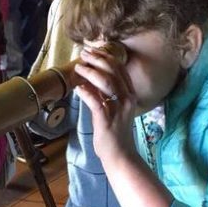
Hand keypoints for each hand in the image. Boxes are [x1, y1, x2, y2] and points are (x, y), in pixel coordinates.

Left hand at [73, 46, 136, 162]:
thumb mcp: (112, 110)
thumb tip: (89, 82)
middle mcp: (127, 99)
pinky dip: (86, 93)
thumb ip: (103, 96)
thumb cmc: (115, 134)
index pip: (119, 69)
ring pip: (106, 83)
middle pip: (113, 71)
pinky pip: (96, 102)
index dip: (105, 57)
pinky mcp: (107, 120)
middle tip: (84, 54)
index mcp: (129, 95)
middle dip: (97, 59)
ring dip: (90, 72)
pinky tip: (77, 88)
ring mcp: (118, 109)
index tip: (93, 50)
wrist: (121, 155)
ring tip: (78, 67)